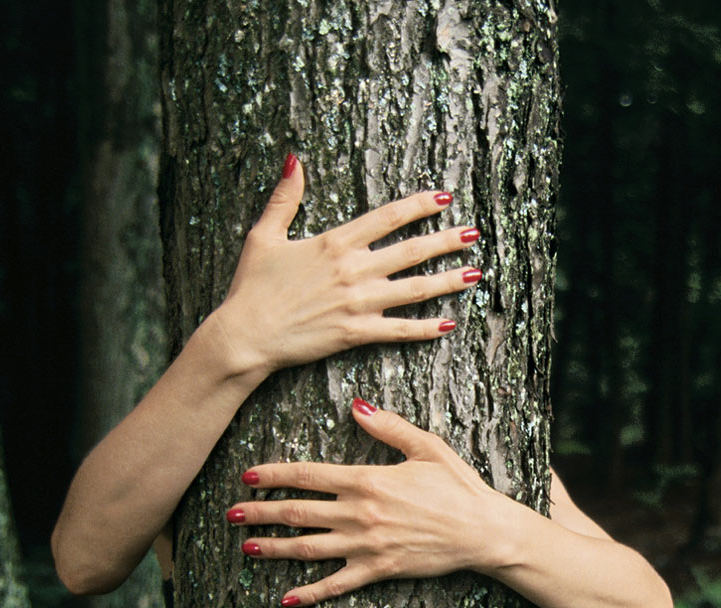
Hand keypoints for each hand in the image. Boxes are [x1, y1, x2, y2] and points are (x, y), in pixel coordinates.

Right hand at [198, 155, 481, 379]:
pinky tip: (448, 324)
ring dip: (448, 280)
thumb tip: (293, 159)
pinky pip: (399, 330)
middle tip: (473, 233)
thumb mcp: (264, 235)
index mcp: (335, 242)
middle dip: (447, 240)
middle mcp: (353, 269)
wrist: (246, 334)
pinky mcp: (355, 333)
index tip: (444, 198)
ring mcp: (358, 302)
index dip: (420, 205)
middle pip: (412, 250)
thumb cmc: (251, 288)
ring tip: (474, 273)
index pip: (389, 216)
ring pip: (414, 289)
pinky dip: (425, 328)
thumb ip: (284, 197)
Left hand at [227, 399, 509, 606]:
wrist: (483, 531)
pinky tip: (286, 599)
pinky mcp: (378, 570)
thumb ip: (387, 426)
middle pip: (298, 512)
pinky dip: (310, 593)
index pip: (308, 475)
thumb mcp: (426, 447)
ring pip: (308, 548)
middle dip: (261, 512)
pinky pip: (336, 585)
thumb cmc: (457, 486)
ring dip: (274, 548)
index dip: (274, 475)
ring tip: (246, 547)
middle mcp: (359, 513)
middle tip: (231, 513)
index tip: (248, 476)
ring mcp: (366, 545)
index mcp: (367, 480)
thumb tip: (355, 406)